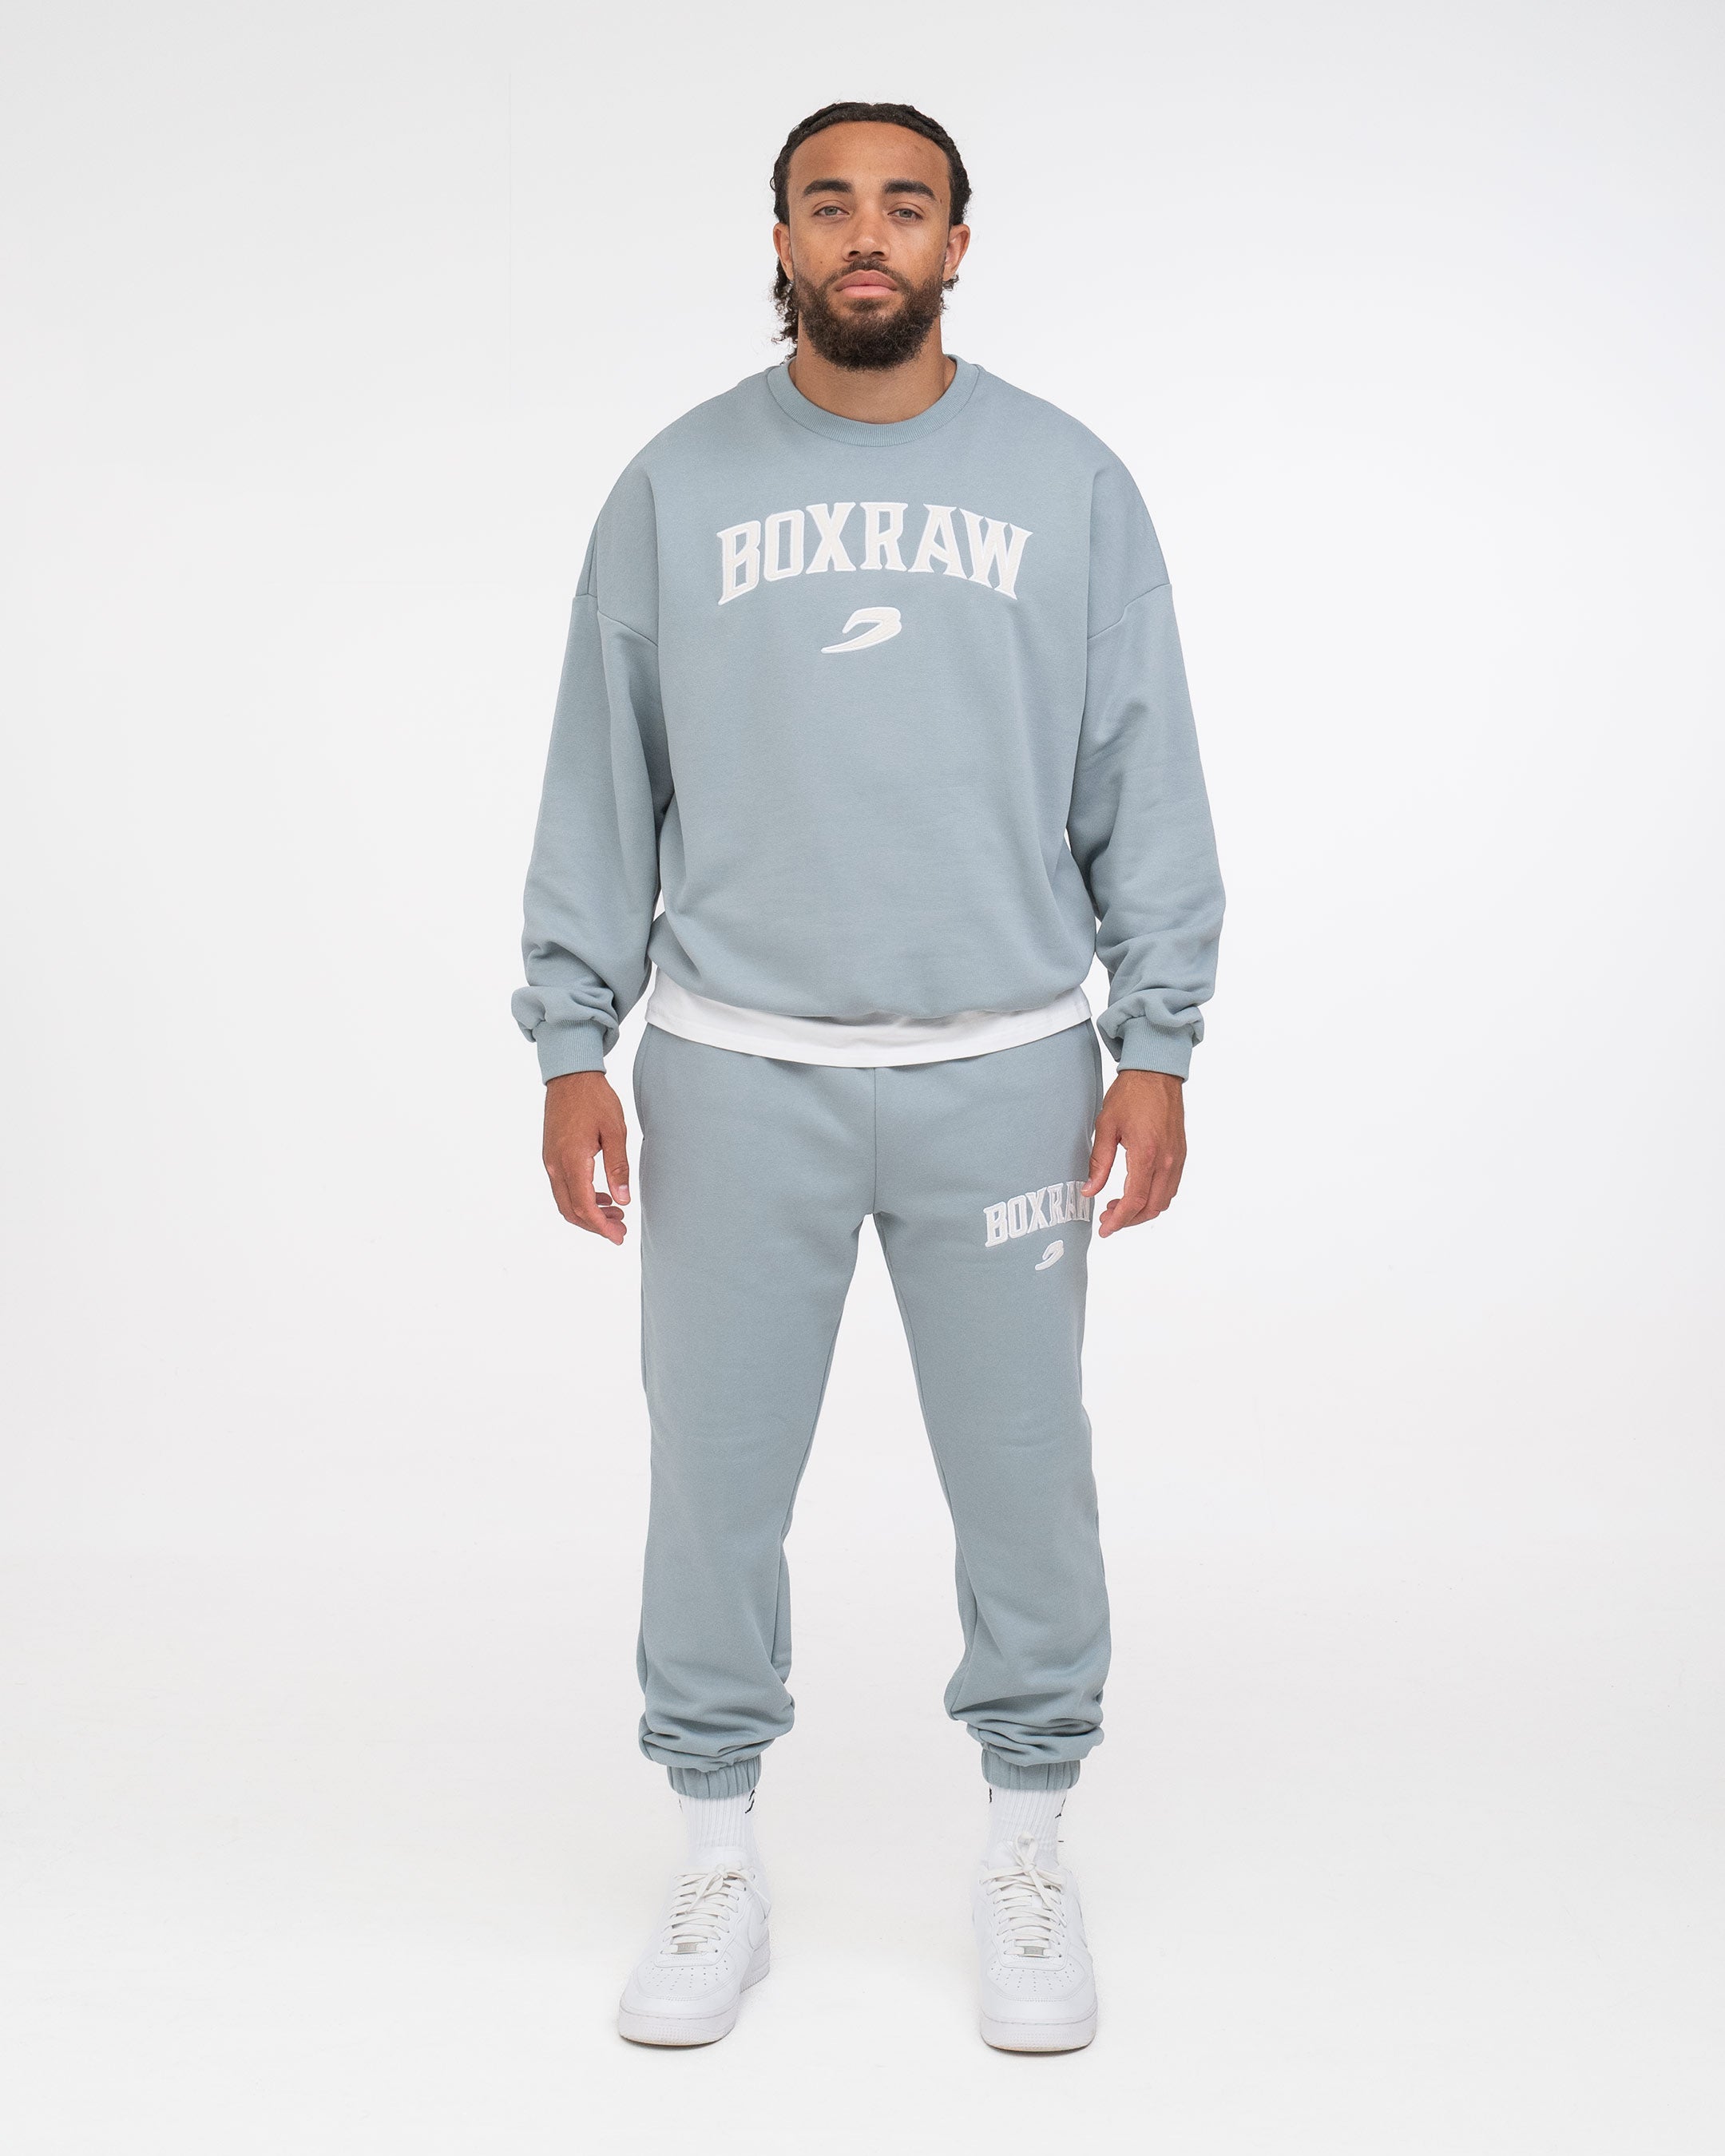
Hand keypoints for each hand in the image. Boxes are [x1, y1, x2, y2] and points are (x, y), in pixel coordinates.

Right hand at [542, 1071, 630, 1243]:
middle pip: (571, 1210)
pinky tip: (601, 1195)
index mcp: (572, 1160)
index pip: (584, 1206)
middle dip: (595, 1225)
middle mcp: (555, 1164)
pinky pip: (562, 1186)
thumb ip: (618, 1167)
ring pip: (564, 1201)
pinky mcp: (551, 1155)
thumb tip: (623, 1199)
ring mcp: (550, 1160)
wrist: (570, 1075)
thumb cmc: (595, 1099)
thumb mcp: (615, 1131)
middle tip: (621, 1230)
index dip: (601, 1227)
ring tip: (615, 1213)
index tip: (618, 1237)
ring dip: (588, 1213)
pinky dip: (580, 1198)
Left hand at [1083, 1070, 1185, 1236]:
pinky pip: (1171, 1186)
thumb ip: (1099, 1162)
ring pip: (1164, 1200)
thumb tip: (1089, 1190)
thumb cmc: (1130, 1095)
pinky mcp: (1181, 1153)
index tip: (1104, 1229)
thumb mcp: (1106, 1126)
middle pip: (1152, 1207)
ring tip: (1117, 1206)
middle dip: (1129, 1219)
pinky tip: (1136, 1190)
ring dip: (1142, 1210)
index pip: (1134, 1201)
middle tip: (1107, 1219)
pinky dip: (1154, 1197)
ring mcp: (1177, 1158)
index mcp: (1146, 1154)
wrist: (1156, 1073)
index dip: (1118, 1220)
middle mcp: (1167, 1160)